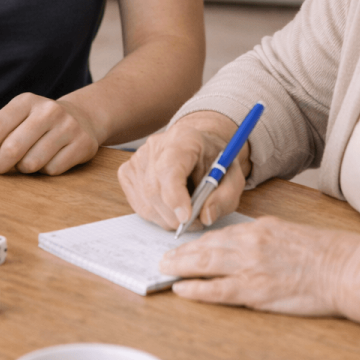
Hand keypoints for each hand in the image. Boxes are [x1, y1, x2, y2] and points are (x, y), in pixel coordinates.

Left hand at [0, 93, 100, 175]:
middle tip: (0, 168)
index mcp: (26, 101)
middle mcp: (48, 110)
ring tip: (28, 160)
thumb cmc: (36, 124)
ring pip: (32, 163)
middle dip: (0, 165)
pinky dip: (45, 171)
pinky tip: (49, 160)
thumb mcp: (12, 123)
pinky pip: (52, 170)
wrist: (82, 118)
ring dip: (24, 169)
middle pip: (12, 148)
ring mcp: (68, 127)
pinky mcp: (83, 144)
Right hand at [117, 112, 246, 230]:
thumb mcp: (232, 178)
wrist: (197, 149)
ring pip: (146, 201)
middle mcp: (155, 144)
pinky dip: (156, 214)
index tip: (186, 217)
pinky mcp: (127, 171)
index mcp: (184, 137)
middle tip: (195, 222)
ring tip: (187, 213)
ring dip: (167, 218)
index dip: (175, 196)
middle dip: (175, 215)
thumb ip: (224, 197)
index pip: (169, 167)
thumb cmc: (213, 162)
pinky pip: (138, 204)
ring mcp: (137, 157)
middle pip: (155, 188)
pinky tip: (171, 207)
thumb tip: (205, 216)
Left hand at [160, 216, 359, 340]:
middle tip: (165, 257)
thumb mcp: (289, 234)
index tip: (186, 245)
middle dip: (182, 252)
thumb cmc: (326, 254)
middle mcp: (251, 243)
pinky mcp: (256, 290)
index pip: (221, 233)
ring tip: (165, 270)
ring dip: (181, 267)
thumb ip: (264, 238)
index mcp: (260, 228)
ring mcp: (251, 267)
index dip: (199, 241)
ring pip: (205, 264)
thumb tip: (243, 246)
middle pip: (206, 246)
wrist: (346, 268)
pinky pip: (217, 289)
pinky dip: (196, 289)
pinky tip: (182, 289)